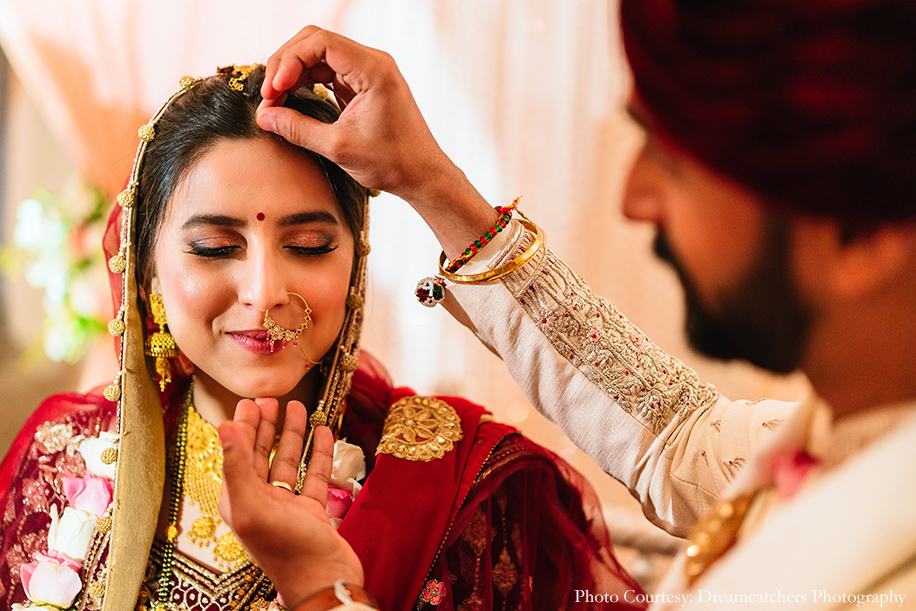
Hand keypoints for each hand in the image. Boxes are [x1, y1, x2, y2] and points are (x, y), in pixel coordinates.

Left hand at [218, 398, 363, 606]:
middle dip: (265, 426)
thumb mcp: (254, 506)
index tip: (249, 402)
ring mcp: (287, 507)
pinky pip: (314, 475)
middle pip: (261, 455)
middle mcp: (260, 502)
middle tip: (270, 400)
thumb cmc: (287, 551)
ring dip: (293, 434)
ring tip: (298, 408)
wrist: (325, 582)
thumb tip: (225, 425)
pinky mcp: (311, 512)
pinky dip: (318, 453)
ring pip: (288, 462)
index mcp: (239, 501)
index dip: (243, 427)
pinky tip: (324, 433)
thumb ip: (237, 465)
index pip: (237, 455)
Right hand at [259, 26, 497, 257]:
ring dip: (293, 74)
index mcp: (373, 68)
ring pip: (319, 56)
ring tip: (274, 102)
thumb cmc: (394, 162)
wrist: (423, 176)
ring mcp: (368, 73)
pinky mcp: (364, 86)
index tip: (274, 90)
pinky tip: (291, 101)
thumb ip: (298, 129)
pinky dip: (306, 83)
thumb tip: (264, 117)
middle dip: (286, 64)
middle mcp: (372, 63)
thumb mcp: (339, 147)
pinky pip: (328, 72)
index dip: (289, 60)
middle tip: (267, 95)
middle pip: (315, 42)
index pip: (319, 41)